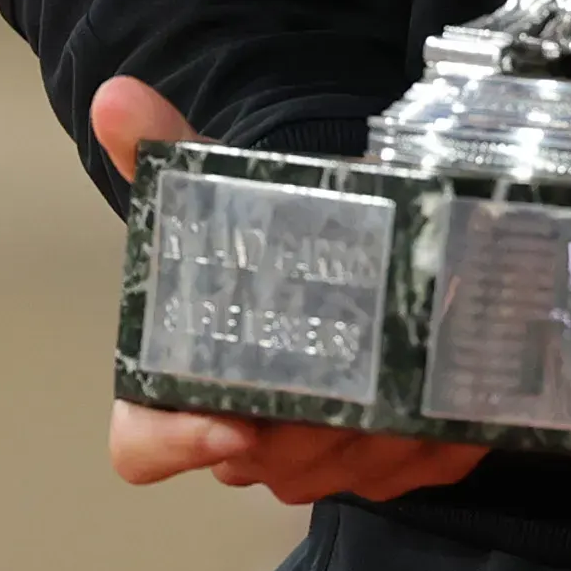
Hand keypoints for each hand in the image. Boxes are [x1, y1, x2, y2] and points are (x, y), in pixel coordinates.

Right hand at [92, 79, 485, 504]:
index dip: (180, 445)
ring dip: (376, 440)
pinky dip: (433, 446)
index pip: (145, 445)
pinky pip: (408, 474)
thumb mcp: (220, 192)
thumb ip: (168, 150)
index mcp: (177, 388)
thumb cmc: (265, 242)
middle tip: (352, 386)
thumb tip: (116, 96)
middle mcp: (241, 438)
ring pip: (338, 473)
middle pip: (265, 462)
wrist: (338, 256)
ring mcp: (313, 459)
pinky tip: (453, 410)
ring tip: (410, 392)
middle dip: (307, 431)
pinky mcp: (386, 465)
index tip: (231, 425)